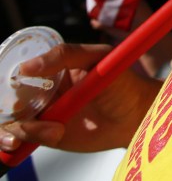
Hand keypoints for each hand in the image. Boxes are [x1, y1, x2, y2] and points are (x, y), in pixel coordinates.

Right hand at [0, 43, 161, 152]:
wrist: (136, 114)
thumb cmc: (122, 81)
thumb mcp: (98, 58)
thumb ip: (66, 55)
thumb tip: (26, 67)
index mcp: (50, 68)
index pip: (15, 71)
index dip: (8, 79)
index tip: (13, 85)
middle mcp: (40, 90)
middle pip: (6, 98)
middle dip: (5, 107)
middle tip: (25, 111)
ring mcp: (41, 113)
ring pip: (8, 121)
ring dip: (16, 128)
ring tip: (51, 130)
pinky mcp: (46, 135)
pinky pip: (22, 138)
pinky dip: (22, 139)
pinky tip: (43, 137)